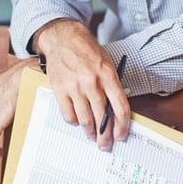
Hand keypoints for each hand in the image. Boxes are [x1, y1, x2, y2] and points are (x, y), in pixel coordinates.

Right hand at [35, 19, 130, 150]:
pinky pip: (68, 115)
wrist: (63, 38)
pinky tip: (77, 121)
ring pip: (85, 120)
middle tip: (105, 145)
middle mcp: (92, 82)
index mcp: (108, 75)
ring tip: (91, 136)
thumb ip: (111, 87)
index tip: (121, 136)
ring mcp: (74, 86)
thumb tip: (115, 113)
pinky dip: (73, 122)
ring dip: (89, 132)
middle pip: (102, 118)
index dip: (122, 126)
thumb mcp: (106, 64)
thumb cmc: (87, 51)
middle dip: (105, 136)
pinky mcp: (59, 89)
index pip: (120, 108)